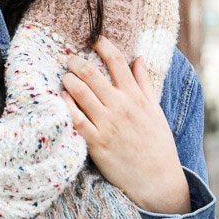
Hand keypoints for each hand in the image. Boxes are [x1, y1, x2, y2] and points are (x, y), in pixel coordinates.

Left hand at [60, 36, 190, 213]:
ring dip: (68, 79)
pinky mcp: (96, 142)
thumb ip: (144, 83)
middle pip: (92, 74)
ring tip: (64, 76)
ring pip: (80, 92)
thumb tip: (138, 58)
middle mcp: (120, 107)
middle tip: (69, 57)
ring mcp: (107, 124)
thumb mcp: (155, 111)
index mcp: (136, 97)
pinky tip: (61, 98)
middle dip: (76, 61)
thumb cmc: (157, 144)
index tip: (93, 38)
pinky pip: (75, 118)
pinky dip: (66, 104)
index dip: (103, 45)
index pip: (117, 62)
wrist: (157, 180)